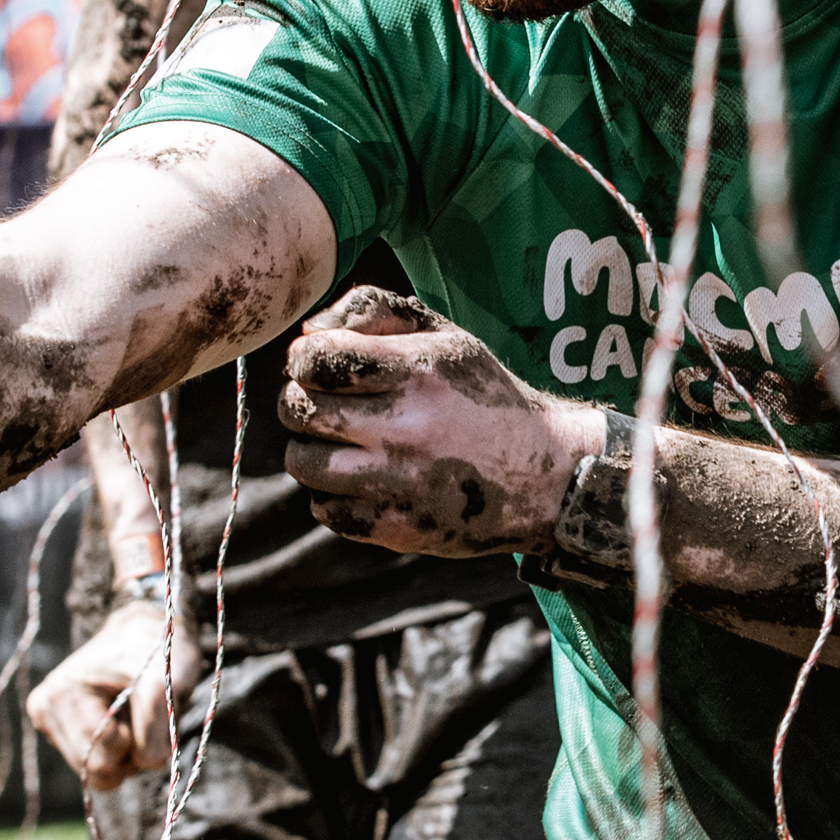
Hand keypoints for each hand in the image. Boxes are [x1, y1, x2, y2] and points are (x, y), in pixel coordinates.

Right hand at [27, 585, 201, 789]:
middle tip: (141, 716)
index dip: (136, 743)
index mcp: (62, 693)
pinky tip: (118, 717)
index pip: (101, 754)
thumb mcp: (165, 680)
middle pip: (96, 769)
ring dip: (125, 752)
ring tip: (130, 714)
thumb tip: (147, 763)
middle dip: (130, 753)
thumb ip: (156, 724)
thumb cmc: (155, 651)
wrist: (142, 631)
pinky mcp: (57, 729)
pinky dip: (115, 748)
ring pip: (95, 772)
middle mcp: (45, 706)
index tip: (146, 712)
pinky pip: (93, 763)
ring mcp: (48, 719)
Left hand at [279, 287, 599, 557]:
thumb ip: (372, 311)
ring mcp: (400, 484)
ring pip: (302, 462)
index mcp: (418, 373)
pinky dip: (331, 493)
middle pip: (298, 410)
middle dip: (299, 400)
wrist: (541, 474)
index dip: (303, 358)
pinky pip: (324, 509)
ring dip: (309, 447)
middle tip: (322, 402)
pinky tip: (359, 478)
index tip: (318, 365)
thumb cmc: (479, 394)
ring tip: (338, 441)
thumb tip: (306, 333)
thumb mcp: (442, 335)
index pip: (314, 360)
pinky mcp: (398, 528)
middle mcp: (407, 429)